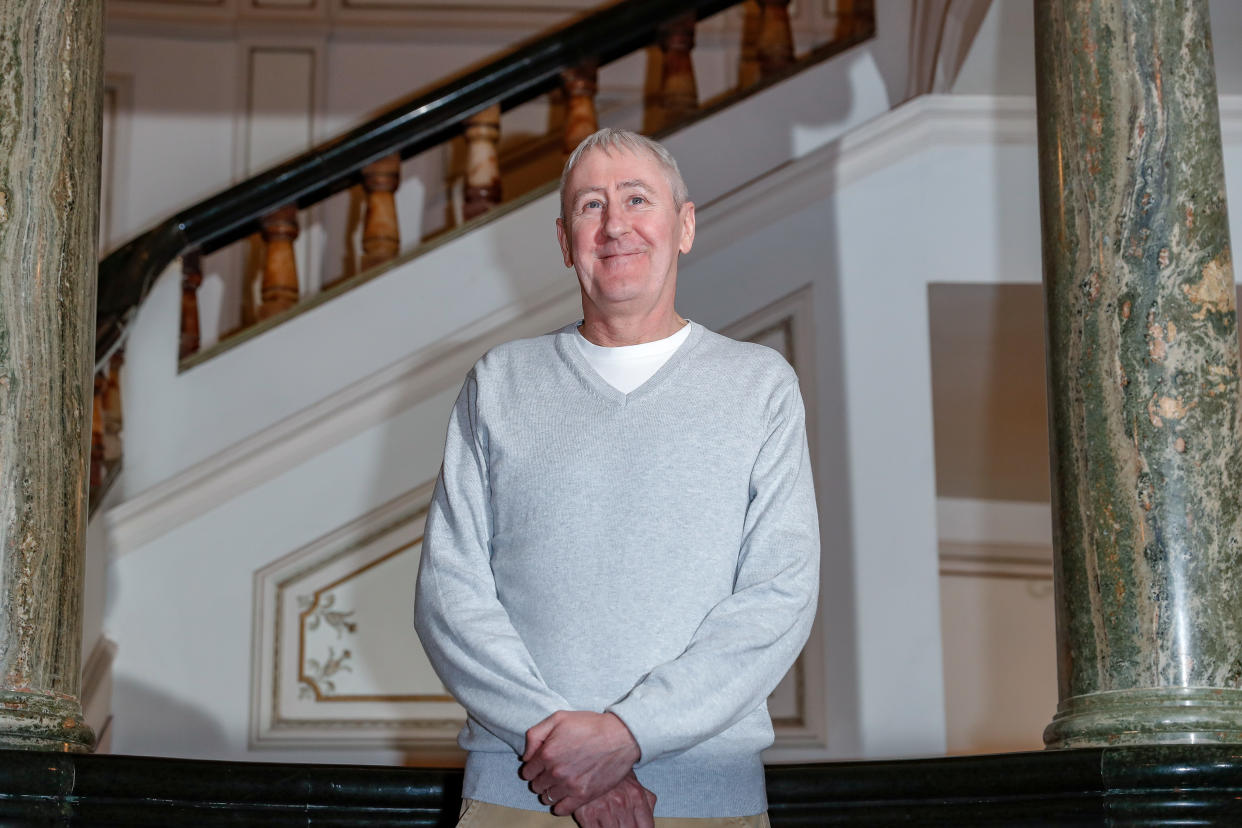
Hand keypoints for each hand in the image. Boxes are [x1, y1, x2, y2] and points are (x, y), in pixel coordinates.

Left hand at [520, 711, 640, 815]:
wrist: (620, 736)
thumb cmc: (590, 725)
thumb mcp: (558, 718)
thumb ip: (535, 735)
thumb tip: (525, 756)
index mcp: (547, 753)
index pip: (527, 771)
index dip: (533, 767)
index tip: (542, 764)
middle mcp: (555, 772)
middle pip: (536, 786)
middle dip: (541, 779)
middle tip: (552, 771)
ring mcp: (569, 785)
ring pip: (547, 798)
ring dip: (550, 791)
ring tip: (560, 782)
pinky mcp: (583, 795)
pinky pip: (561, 809)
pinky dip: (559, 805)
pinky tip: (565, 795)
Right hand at [571, 771, 655, 827]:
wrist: (591, 754)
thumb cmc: (613, 772)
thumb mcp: (636, 784)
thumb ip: (647, 803)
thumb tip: (648, 822)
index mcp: (636, 796)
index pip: (646, 827)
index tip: (636, 827)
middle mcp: (622, 803)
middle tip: (620, 822)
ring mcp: (604, 808)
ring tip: (608, 821)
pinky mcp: (586, 813)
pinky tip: (598, 822)